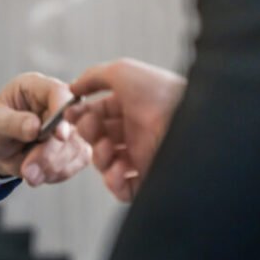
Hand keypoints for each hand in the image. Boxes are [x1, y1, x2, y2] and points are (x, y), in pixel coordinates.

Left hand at [0, 72, 90, 185]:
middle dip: (50, 153)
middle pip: (70, 125)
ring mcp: (67, 125)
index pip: (58, 91)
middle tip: (28, 171)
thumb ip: (13, 123)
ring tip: (28, 174)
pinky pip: (77, 160)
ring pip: (76, 146)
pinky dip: (58, 172)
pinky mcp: (72, 145)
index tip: (59, 135)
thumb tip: (35, 127)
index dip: (62, 111)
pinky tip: (38, 174)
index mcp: (36, 87)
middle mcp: (56, 104)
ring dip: (52, 166)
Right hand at [67, 58, 185, 200]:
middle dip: (87, 134)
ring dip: (99, 157)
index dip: (80, 114)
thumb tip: (72, 89)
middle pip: (96, 138)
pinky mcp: (148, 177)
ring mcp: (141, 155)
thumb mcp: (121, 71)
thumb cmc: (159, 91)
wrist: (190, 116)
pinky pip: (122, 188)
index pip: (95, 114)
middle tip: (92, 129)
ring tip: (109, 149)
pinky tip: (120, 168)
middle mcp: (134, 131)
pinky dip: (114, 181)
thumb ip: (93, 77)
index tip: (69, 113)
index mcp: (129, 107)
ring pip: (105, 164)